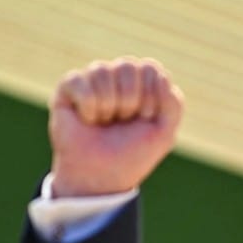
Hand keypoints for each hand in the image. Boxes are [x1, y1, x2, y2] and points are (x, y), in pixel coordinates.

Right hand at [47, 57, 183, 197]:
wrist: (101, 177)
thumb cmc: (132, 154)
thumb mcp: (164, 133)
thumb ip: (173, 104)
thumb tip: (159, 76)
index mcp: (143, 82)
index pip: (150, 68)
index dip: (150, 97)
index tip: (145, 119)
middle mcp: (117, 76)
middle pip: (126, 65)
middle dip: (128, 100)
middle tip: (122, 122)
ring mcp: (92, 80)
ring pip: (101, 70)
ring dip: (107, 106)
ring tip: (104, 122)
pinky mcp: (68, 87)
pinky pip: (78, 81)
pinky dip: (88, 107)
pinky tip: (87, 120)